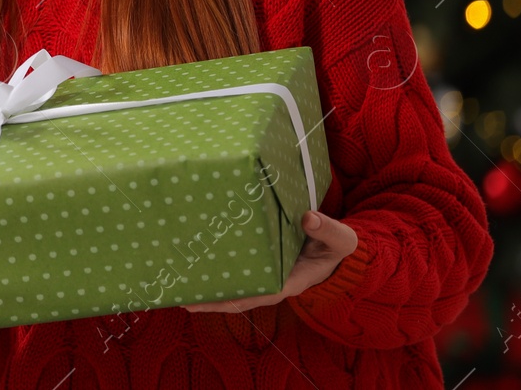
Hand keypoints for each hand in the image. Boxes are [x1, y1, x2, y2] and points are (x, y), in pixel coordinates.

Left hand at [182, 210, 358, 313]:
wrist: (336, 245)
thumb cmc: (337, 245)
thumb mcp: (340, 239)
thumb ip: (329, 230)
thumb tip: (308, 219)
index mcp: (291, 281)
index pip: (259, 295)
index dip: (236, 300)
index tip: (212, 301)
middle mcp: (273, 281)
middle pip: (238, 296)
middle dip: (212, 300)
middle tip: (182, 298)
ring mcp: (264, 274)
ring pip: (233, 286)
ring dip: (209, 289)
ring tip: (179, 286)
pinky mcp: (259, 263)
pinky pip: (236, 270)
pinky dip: (217, 272)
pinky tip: (195, 266)